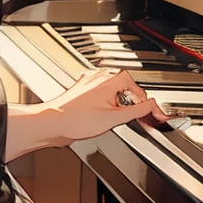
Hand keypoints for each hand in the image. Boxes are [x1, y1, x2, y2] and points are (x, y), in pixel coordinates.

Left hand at [50, 67, 170, 145]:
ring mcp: (88, 84)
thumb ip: (136, 111)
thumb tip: (151, 105)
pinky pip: (101, 94)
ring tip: (119, 117)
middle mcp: (98, 78)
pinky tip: (103, 116)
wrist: (52, 124)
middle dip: (132, 100)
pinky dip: (107, 104)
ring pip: (112, 90)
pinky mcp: (81, 92)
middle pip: (124, 86)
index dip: (145, 99)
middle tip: (137, 114)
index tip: (149, 110)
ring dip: (119, 102)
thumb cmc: (75, 120)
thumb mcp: (113, 118)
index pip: (136, 85)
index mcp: (108, 80)